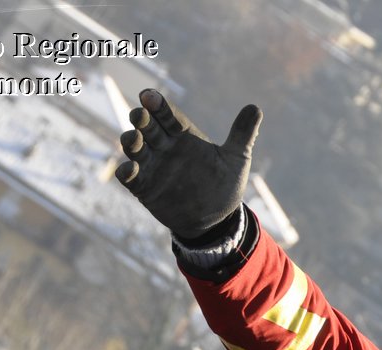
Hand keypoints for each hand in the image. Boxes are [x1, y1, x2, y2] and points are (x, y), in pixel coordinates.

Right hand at [117, 88, 261, 238]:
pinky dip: (126, 172)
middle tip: (139, 114)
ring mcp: (154, 167)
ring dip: (130, 141)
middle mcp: (165, 148)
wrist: (217, 221)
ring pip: (135, 148)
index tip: (149, 96)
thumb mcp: (237, 160)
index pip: (168, 115)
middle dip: (141, 119)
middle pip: (148, 127)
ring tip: (133, 139)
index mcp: (184, 136)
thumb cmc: (224, 187)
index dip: (158, 105)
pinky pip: (130, 178)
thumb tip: (256, 108)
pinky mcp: (146, 188)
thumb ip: (242, 134)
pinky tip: (129, 169)